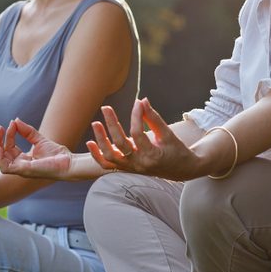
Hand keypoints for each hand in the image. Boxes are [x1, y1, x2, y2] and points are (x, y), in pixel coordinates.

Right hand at [0, 119, 72, 178]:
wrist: (68, 162)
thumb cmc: (56, 154)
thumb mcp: (39, 139)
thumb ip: (27, 131)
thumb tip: (15, 120)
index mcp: (23, 160)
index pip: (9, 147)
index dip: (8, 135)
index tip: (11, 123)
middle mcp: (20, 165)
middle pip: (1, 155)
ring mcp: (20, 169)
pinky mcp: (23, 170)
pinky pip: (4, 167)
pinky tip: (0, 146)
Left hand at [87, 98, 202, 180]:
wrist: (181, 170)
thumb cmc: (176, 150)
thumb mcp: (168, 134)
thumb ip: (154, 118)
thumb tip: (142, 101)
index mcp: (152, 155)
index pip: (138, 134)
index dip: (136, 116)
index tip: (137, 103)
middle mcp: (139, 164)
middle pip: (120, 144)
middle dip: (112, 125)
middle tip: (106, 108)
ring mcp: (131, 168)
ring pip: (110, 157)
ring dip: (101, 140)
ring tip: (95, 123)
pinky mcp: (126, 168)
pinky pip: (107, 165)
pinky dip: (97, 155)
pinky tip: (90, 143)